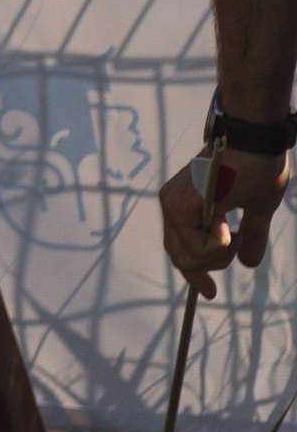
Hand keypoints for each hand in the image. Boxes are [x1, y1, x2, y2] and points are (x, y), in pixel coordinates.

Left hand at [159, 139, 289, 294]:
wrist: (254, 139)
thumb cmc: (258, 165)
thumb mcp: (256, 208)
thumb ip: (250, 235)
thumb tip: (250, 262)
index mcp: (189, 206)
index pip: (183, 250)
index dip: (195, 274)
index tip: (209, 292)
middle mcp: (174, 206)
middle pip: (185, 259)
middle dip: (215, 263)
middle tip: (238, 239)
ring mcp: (173, 206)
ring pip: (190, 258)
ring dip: (220, 253)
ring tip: (235, 228)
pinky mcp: (178, 207)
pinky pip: (196, 248)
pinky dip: (217, 245)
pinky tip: (226, 224)